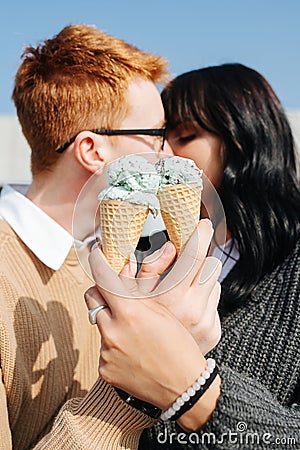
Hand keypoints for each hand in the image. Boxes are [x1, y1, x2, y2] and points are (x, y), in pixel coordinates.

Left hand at [84, 266, 205, 410]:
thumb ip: (138, 291)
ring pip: (99, 323)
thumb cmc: (180, 345)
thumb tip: (121, 271)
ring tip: (133, 330)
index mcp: (131, 313)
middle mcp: (113, 332)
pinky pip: (103, 348)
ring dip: (111, 321)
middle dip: (100, 291)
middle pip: (92, 298)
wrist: (184, 387)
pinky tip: (132, 351)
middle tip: (115, 293)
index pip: (103, 278)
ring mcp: (107, 352)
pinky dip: (114, 345)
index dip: (97, 261)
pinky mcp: (105, 369)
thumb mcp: (163, 311)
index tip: (96, 253)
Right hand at [136, 219, 221, 353]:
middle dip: (200, 255)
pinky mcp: (214, 330)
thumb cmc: (140, 332)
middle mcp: (191, 308)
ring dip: (201, 278)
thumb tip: (169, 247)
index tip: (201, 223)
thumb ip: (149, 268)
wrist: (160, 374)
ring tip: (184, 289)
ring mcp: (205, 321)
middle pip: (209, 264)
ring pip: (214, 280)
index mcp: (169, 298)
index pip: (192, 257)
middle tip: (193, 250)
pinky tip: (189, 307)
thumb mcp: (134, 298)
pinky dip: (204, 297)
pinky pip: (215, 300)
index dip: (199, 236)